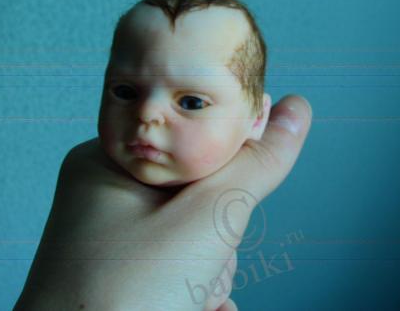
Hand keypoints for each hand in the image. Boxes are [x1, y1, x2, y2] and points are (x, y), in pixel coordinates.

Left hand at [14, 94, 311, 310]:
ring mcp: (109, 240)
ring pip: (188, 236)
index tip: (224, 210)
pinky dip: (191, 290)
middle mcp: (103, 197)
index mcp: (107, 163)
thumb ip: (255, 164)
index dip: (224, 172)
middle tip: (191, 273)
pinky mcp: (118, 275)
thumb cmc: (127, 294)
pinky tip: (192, 309)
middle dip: (212, 241)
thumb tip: (297, 109)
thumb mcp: (203, 221)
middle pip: (191, 194)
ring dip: (206, 273)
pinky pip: (172, 266)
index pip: (188, 141)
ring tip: (185, 301)